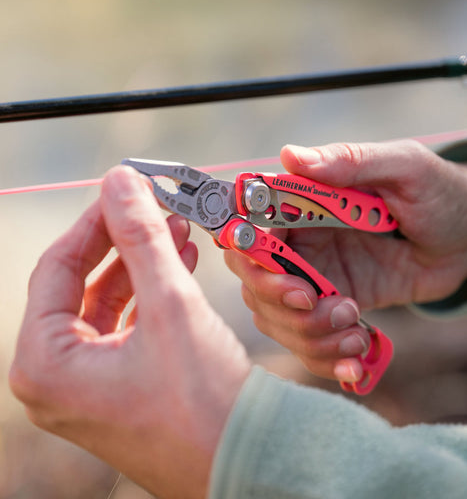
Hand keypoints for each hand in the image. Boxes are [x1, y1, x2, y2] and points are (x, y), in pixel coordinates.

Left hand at [9, 166, 251, 498]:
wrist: (248, 457)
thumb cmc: (204, 398)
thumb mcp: (170, 304)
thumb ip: (141, 238)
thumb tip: (120, 181)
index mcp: (45, 364)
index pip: (57, 268)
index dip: (94, 222)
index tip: (124, 189)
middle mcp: (57, 379)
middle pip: (84, 284)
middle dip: (125, 241)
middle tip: (155, 206)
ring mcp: (89, 386)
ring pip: (110, 302)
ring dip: (144, 263)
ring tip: (178, 229)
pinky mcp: (122, 386)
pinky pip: (128, 325)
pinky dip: (153, 293)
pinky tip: (182, 263)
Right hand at [225, 140, 466, 382]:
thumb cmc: (439, 193)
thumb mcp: (405, 168)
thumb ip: (350, 161)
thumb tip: (291, 155)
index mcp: (304, 205)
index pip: (250, 233)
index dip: (255, 265)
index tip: (298, 289)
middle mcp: (300, 243)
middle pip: (256, 286)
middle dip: (289, 311)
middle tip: (341, 310)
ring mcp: (316, 278)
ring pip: (279, 321)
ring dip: (314, 339)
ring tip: (357, 333)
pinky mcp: (335, 307)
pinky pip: (311, 342)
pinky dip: (328, 362)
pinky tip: (358, 365)